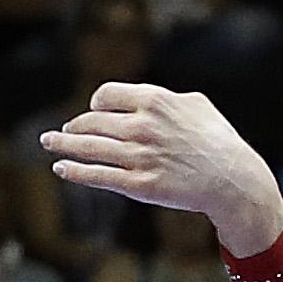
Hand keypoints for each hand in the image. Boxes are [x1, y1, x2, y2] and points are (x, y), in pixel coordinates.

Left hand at [42, 82, 282, 249]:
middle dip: (74, 127)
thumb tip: (140, 99)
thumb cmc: (218, 141)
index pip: (106, 96)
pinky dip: (75, 171)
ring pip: (89, 149)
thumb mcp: (197, 105)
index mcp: (155, 101)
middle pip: (92, 122)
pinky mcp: (140, 185)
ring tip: (48, 143)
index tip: (95, 111)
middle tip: (64, 132)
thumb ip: (165, 97)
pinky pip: (99, 176)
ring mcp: (140, 157)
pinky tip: (61, 168)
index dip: (96, 104)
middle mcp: (143, 127)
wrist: (234, 180)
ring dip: (62, 145)